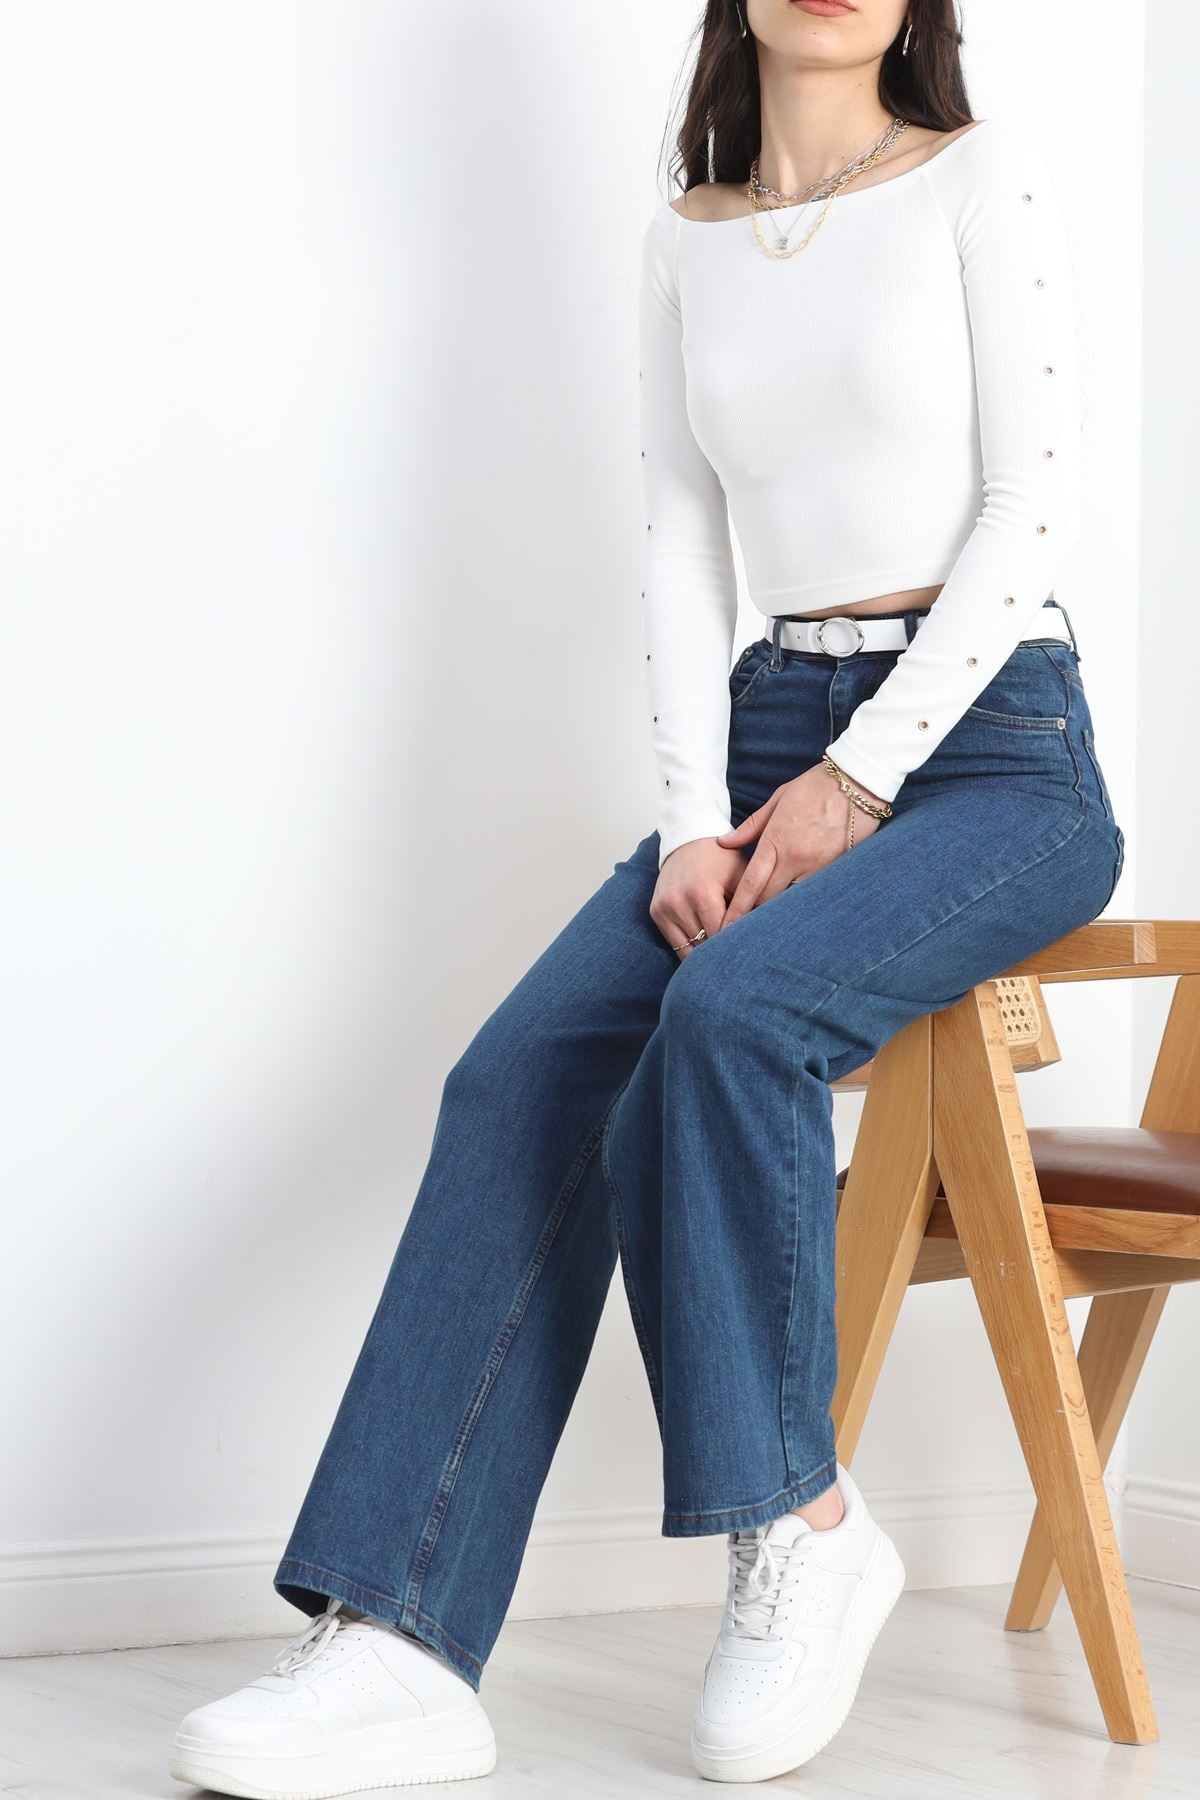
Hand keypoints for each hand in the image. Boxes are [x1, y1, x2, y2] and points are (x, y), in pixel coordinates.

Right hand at [651, 838, 749, 958]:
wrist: (689, 841)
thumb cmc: (722, 859)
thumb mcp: (743, 875)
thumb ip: (752, 904)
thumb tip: (763, 935)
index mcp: (702, 892)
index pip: (721, 935)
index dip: (736, 946)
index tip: (748, 953)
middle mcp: (678, 902)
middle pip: (705, 945)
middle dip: (722, 952)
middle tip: (738, 960)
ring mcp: (663, 908)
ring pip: (688, 950)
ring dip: (706, 954)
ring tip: (723, 956)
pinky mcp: (656, 912)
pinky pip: (676, 945)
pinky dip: (691, 948)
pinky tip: (706, 948)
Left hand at [714, 762, 886, 926]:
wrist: (857, 782)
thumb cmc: (814, 787)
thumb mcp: (778, 799)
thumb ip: (751, 827)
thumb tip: (724, 842)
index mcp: (776, 841)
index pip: (751, 883)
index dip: (738, 908)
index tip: (726, 926)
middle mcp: (796, 858)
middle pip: (769, 899)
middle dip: (755, 913)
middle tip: (741, 927)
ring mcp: (818, 866)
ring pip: (792, 899)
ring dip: (779, 909)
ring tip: (767, 924)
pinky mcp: (837, 868)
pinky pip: (814, 891)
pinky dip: (802, 899)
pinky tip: (795, 907)